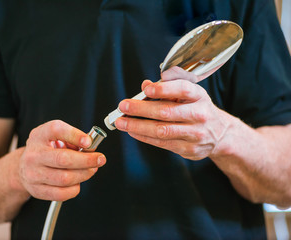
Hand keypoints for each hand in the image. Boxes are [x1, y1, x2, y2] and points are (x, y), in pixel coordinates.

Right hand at [19, 120, 105, 200]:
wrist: (23, 166)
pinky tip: (77, 181)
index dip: (75, 135)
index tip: (89, 142)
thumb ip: (74, 138)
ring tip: (91, 170)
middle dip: (87, 160)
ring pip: (65, 178)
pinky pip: (61, 194)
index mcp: (40, 135)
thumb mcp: (56, 136)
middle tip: (100, 159)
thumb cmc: (46, 149)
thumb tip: (91, 146)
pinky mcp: (37, 190)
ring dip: (84, 175)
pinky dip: (75, 188)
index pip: (56, 130)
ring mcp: (33, 174)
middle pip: (64, 159)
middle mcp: (34, 154)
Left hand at [115, 66, 230, 159]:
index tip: (146, 89)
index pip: (182, 89)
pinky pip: (162, 143)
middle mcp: (199, 115)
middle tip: (123, 106)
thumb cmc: (198, 109)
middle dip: (141, 109)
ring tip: (122, 122)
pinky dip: (144, 137)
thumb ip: (169, 86)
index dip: (163, 89)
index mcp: (199, 96)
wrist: (220, 134)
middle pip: (167, 112)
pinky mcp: (188, 149)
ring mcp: (195, 134)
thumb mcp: (190, 93)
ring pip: (162, 130)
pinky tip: (132, 131)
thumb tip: (146, 84)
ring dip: (138, 126)